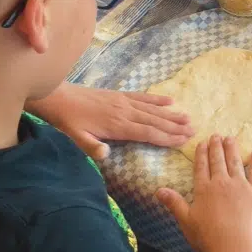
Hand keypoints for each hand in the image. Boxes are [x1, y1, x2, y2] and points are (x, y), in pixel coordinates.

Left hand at [27, 84, 193, 159]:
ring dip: (171, 114)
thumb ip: (91, 147)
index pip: (147, 132)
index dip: (166, 137)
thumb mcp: (75, 138)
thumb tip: (106, 155)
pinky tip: (170, 101)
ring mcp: (123, 102)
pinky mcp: (120, 95)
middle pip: (155, 121)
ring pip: (152, 109)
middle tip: (194, 131)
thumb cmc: (68, 122)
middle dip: (175, 127)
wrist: (58, 96)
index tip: (183, 140)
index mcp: (117, 125)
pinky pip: (142, 97)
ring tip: (188, 118)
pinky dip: (157, 99)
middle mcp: (125, 112)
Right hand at [157, 136, 251, 251]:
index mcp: (204, 189)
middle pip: (218, 161)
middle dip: (216, 147)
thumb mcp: (186, 220)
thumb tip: (157, 190)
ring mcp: (241, 185)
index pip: (201, 167)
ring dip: (232, 149)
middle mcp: (222, 182)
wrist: (235, 245)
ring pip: (235, 162)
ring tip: (231, 138)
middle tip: (216, 135)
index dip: (201, 154)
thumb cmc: (208, 236)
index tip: (202, 142)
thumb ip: (174, 203)